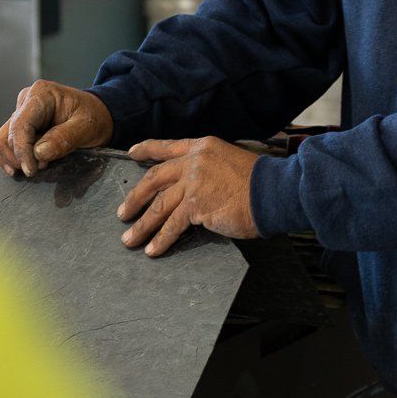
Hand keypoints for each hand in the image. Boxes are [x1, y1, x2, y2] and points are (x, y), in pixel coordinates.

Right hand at [0, 81, 113, 177]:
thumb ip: (64, 138)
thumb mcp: (86, 127)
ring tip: (40, 164)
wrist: (97, 115)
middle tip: (45, 166)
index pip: (20, 125)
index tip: (31, 170)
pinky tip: (24, 168)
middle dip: (22, 157)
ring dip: (16, 159)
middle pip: (8, 136)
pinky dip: (11, 159)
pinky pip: (5, 144)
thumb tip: (39, 153)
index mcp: (41, 94)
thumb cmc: (94, 117)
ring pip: (2, 141)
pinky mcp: (19, 126)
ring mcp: (21, 113)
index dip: (22, 151)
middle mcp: (26, 101)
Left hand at [117, 138, 260, 255]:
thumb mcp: (229, 161)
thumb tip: (191, 188)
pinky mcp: (196, 206)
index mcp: (202, 147)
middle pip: (155, 179)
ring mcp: (193, 184)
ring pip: (159, 206)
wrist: (273, 190)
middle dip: (135, 197)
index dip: (147, 150)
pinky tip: (153, 251)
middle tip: (123, 213)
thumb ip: (207, 169)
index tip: (132, 154)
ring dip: (142, 225)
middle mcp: (194, 162)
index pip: (168, 147)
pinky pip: (172, 225)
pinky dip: (161, 240)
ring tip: (130, 240)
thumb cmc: (259, 180)